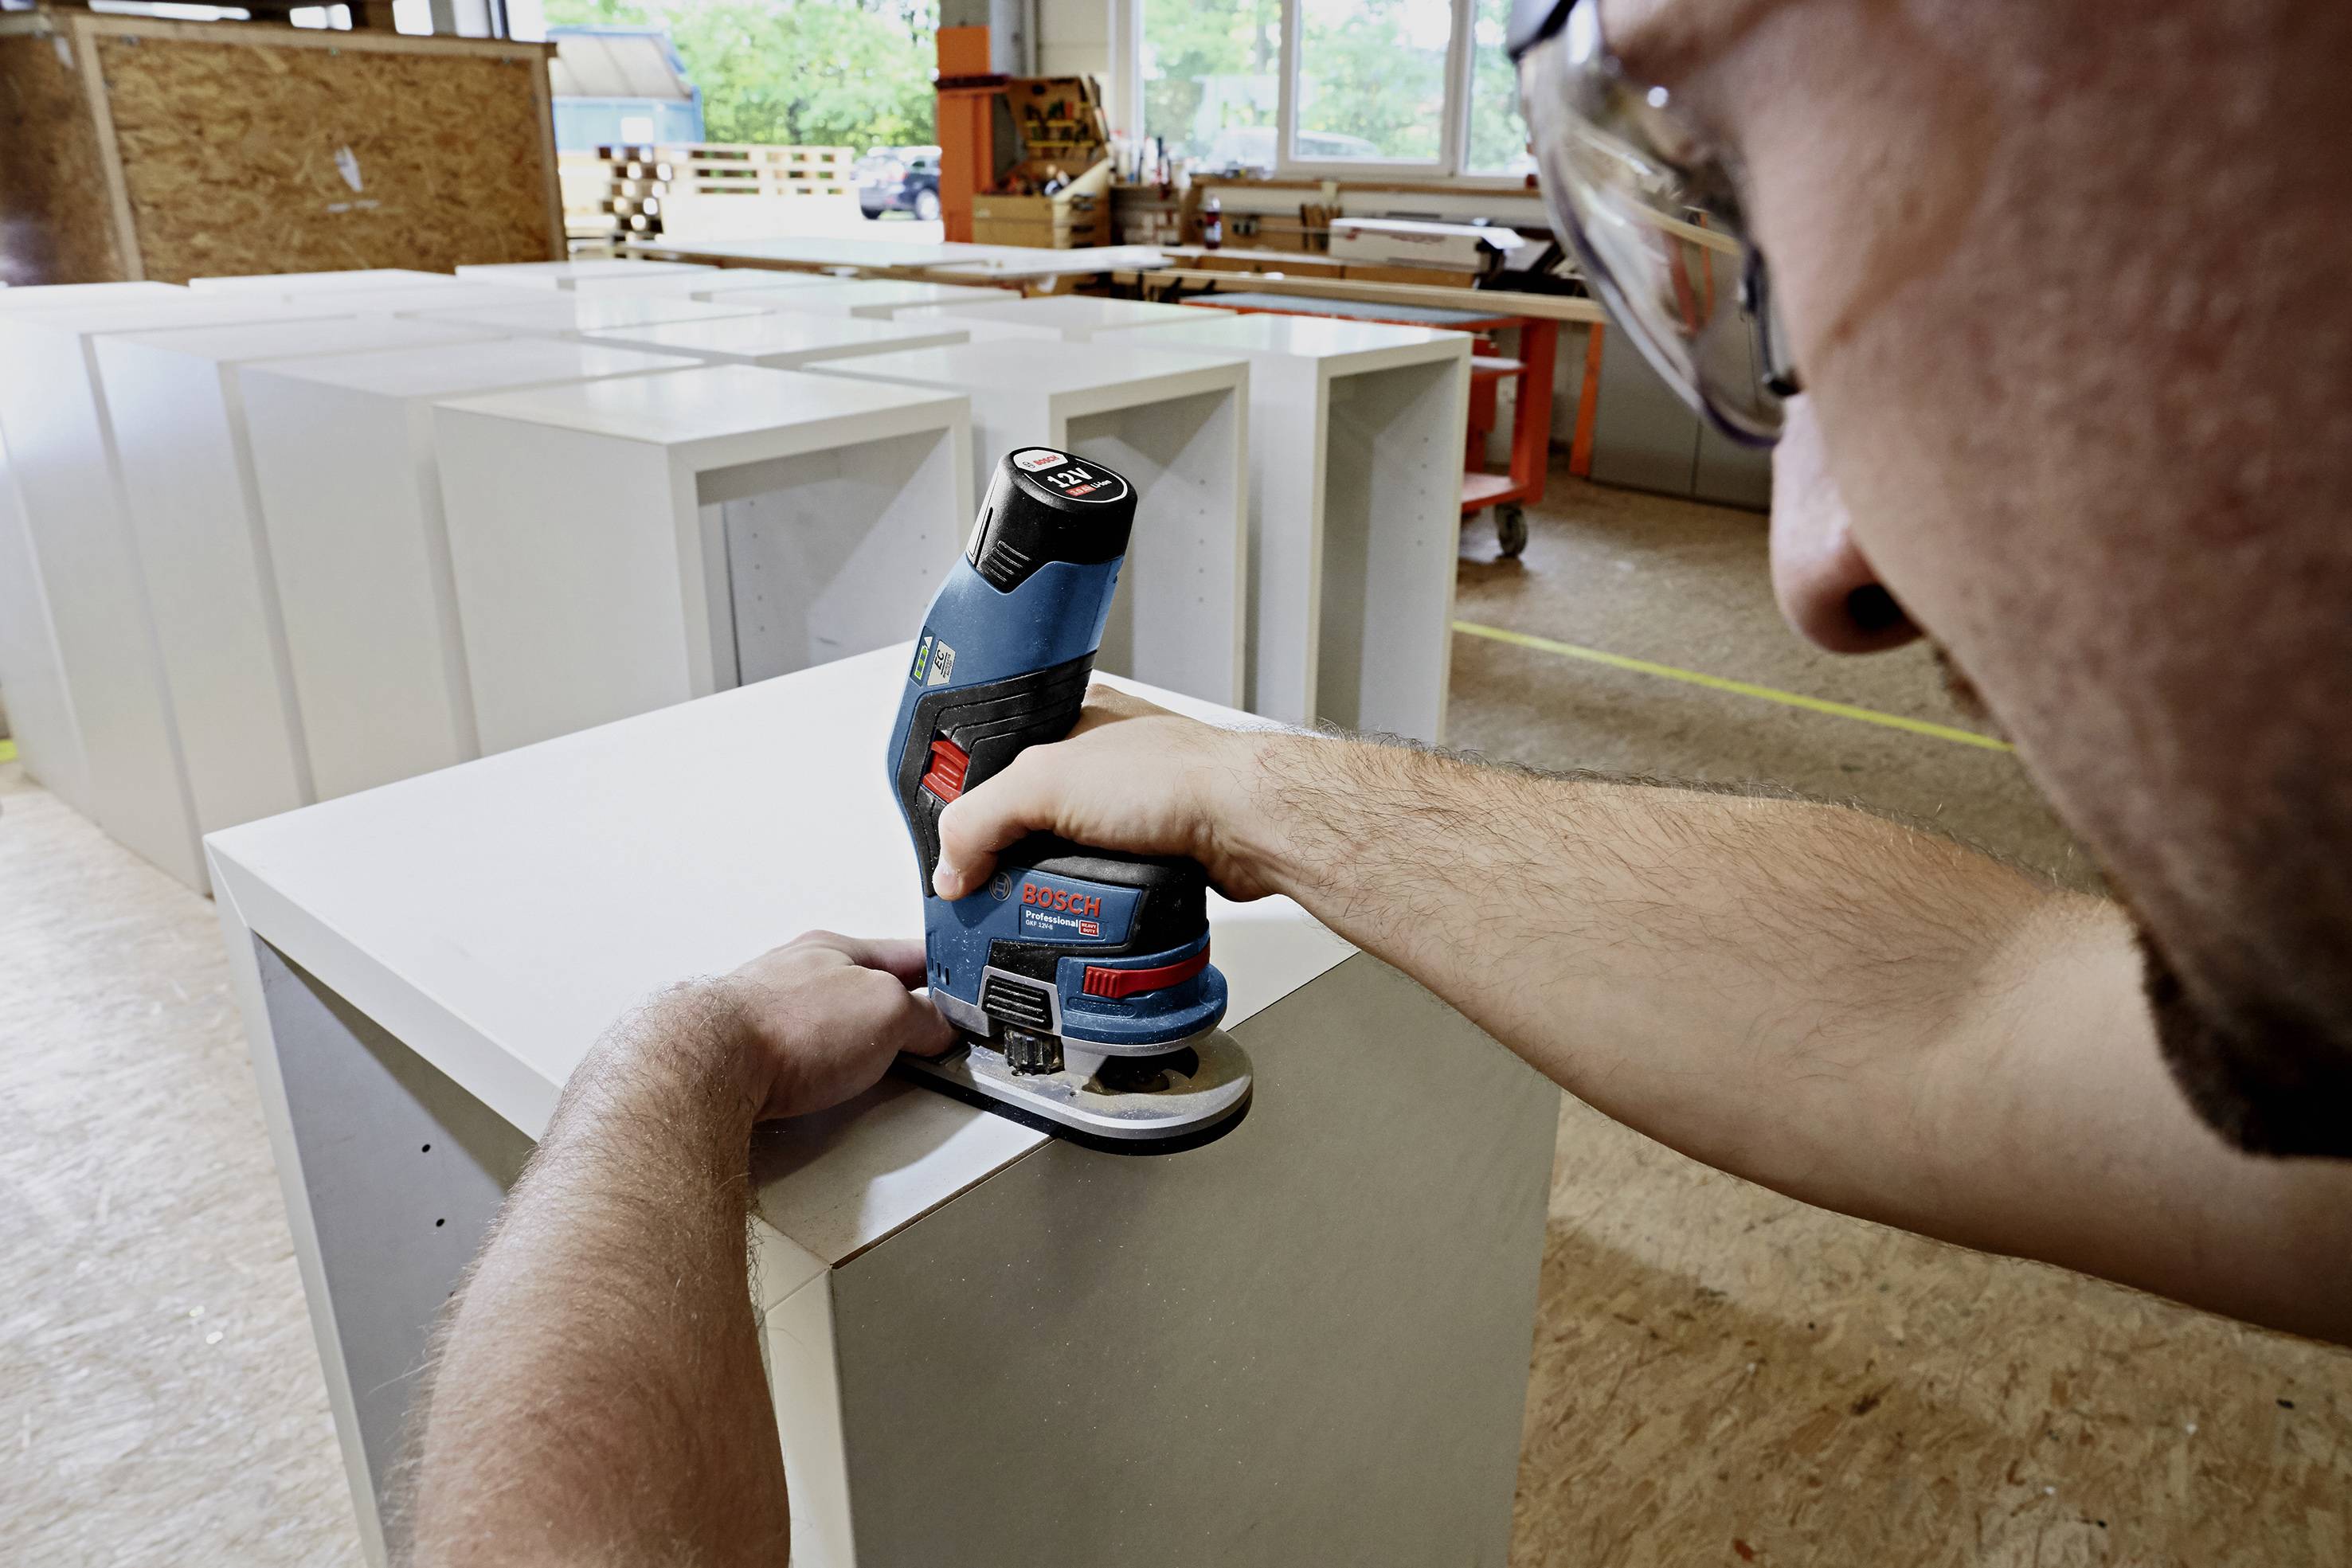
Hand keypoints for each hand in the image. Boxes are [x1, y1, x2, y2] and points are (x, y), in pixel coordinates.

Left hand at [720, 931, 955, 1120]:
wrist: (710, 1067)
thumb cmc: (783, 1026)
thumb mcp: (885, 1009)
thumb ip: (923, 1015)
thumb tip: (937, 1028)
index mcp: (836, 949)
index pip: (909, 954)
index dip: (945, 972)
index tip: (964, 992)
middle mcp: (799, 977)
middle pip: (868, 992)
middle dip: (898, 1015)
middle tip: (925, 1040)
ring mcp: (771, 1016)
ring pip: (833, 1028)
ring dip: (859, 1048)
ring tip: (876, 1070)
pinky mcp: (751, 1057)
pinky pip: (806, 1061)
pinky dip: (824, 1073)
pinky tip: (828, 1088)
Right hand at [931, 686, 1282, 903]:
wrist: (1246, 824)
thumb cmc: (1173, 777)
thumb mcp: (1045, 783)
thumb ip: (979, 821)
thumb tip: (950, 870)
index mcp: (1071, 721)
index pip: (995, 764)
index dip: (970, 806)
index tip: (953, 849)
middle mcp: (1100, 763)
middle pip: (1027, 818)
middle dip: (1010, 856)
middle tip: (991, 889)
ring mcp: (1130, 809)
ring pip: (1065, 858)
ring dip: (1052, 887)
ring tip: (1035, 908)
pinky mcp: (1153, 852)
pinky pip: (1103, 886)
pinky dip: (1090, 904)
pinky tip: (1082, 913)